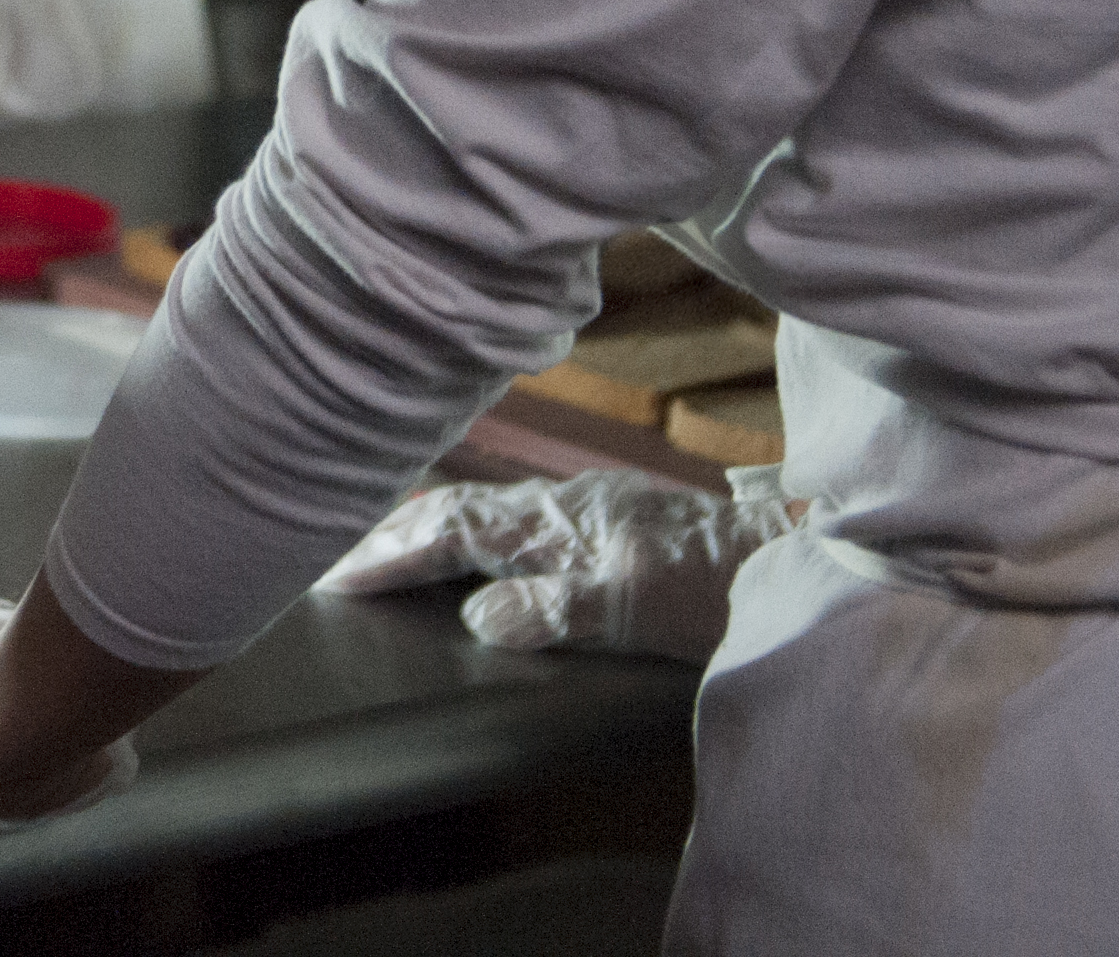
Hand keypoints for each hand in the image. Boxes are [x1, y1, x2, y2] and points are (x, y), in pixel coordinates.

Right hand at [319, 470, 794, 661]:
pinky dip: (469, 528)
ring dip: (426, 525)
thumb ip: (554, 607)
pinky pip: (513, 516)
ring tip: (381, 544)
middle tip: (331, 551)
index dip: (390, 552)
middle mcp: (559, 503)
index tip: (335, 575)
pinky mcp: (606, 517)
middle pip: (454, 508)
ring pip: (483, 507)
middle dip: (390, 529)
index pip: (450, 530)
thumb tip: (476, 617)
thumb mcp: (634, 606)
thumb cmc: (711, 588)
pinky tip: (472, 543)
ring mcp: (582, 505)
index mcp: (554, 520)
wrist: (787, 559)